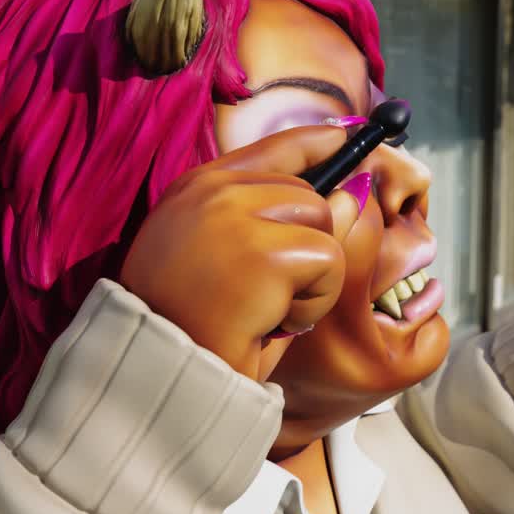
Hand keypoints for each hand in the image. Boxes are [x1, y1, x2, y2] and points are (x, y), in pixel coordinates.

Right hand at [121, 126, 362, 379]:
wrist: (159, 377)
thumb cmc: (194, 329)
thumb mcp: (239, 265)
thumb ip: (286, 225)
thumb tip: (354, 192)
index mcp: (195, 190)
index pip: (272, 149)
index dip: (315, 143)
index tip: (345, 135)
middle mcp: (211, 191)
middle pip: (309, 193)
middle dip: (307, 248)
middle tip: (266, 295)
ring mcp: (234, 215)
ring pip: (324, 223)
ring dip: (311, 278)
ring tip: (264, 308)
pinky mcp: (262, 251)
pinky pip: (328, 261)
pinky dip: (313, 301)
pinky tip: (270, 320)